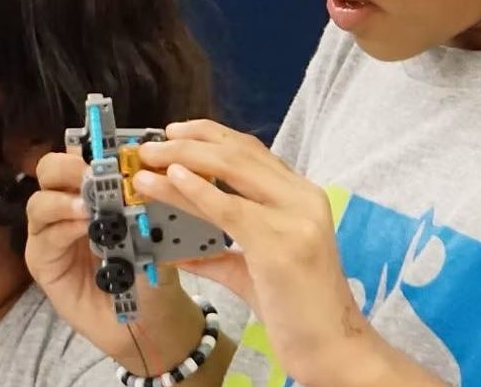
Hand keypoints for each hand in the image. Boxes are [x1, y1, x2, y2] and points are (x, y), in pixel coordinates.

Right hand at [24, 152, 204, 371]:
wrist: (148, 317)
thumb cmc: (152, 266)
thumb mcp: (154, 227)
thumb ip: (142, 201)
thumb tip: (143, 169)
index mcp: (95, 188)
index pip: (81, 153)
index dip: (89, 144)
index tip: (106, 146)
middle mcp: (68, 204)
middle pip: (50, 169)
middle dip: (67, 166)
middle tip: (90, 175)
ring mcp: (53, 231)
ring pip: (40, 201)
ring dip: (64, 200)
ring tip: (88, 208)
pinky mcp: (43, 260)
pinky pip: (44, 237)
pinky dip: (62, 229)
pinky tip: (82, 229)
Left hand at [134, 121, 379, 386]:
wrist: (332, 346)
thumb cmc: (298, 309)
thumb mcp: (254, 270)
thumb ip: (218, 253)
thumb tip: (176, 249)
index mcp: (300, 195)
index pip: (251, 151)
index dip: (209, 136)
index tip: (175, 134)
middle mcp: (302, 196)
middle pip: (238, 151)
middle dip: (189, 141)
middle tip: (150, 144)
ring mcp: (295, 216)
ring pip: (231, 170)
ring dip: (182, 158)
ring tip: (148, 159)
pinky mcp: (281, 242)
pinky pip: (230, 208)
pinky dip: (197, 191)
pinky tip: (171, 180)